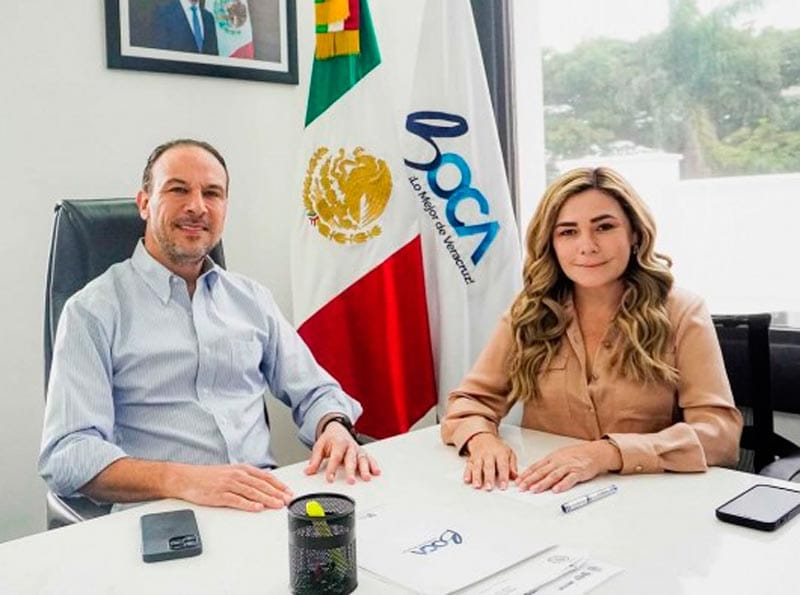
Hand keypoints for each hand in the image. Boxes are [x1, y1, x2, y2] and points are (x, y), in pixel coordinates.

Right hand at [172, 463, 293, 511]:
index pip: (265, 476)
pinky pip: (237, 500)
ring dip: (267, 499)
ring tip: (277, 504)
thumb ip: (246, 478)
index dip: (278, 484)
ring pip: (252, 492)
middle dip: (277, 493)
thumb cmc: (208, 476)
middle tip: (288, 500)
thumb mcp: (230, 472)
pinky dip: (249, 504)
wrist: (187, 478)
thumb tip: (263, 485)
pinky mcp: (220, 495)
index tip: (288, 491)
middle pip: (261, 485)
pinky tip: (257, 507)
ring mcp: (228, 485)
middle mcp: (237, 475)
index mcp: (241, 469)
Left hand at [305, 421, 380, 482]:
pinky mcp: (362, 453)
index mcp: (338, 443)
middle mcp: (350, 446)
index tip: (330, 478)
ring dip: (365, 469)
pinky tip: (376, 472)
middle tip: (351, 481)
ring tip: (366, 478)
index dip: (332, 469)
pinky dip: (374, 465)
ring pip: (362, 459)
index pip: (335, 457)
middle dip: (351, 470)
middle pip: (351, 459)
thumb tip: (308, 471)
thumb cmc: (329, 439)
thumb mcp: (319, 447)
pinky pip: (370, 458)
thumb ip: (315, 460)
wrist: (337, 429)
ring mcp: (357, 450)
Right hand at [463, 433, 517, 489]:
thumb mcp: (509, 453)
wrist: (483, 438)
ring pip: (477, 466)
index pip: (502, 465)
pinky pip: (468, 466)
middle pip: (488, 466)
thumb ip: (512, 466)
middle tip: (489, 487)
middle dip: (488, 477)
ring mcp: (478, 456)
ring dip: (476, 477)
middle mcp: (488, 454)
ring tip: (477, 485)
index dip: (503, 476)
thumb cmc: (497, 448)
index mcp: (500, 453)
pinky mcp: (471, 459)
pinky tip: (467, 480)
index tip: (503, 486)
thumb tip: (515, 476)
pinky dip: (467, 473)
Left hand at [516, 440, 621, 493]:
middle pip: (542, 471)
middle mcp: (558, 462)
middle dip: (530, 480)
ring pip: (553, 476)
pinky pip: (569, 479)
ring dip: (543, 483)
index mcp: (552, 458)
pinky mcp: (578, 472)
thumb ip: (548, 465)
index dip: (526, 474)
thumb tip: (535, 473)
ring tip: (535, 490)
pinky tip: (556, 490)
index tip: (518, 481)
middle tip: (522, 487)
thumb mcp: (559, 456)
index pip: (536, 467)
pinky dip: (562, 485)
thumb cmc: (576, 455)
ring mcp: (568, 467)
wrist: (594, 452)